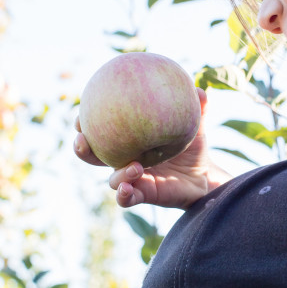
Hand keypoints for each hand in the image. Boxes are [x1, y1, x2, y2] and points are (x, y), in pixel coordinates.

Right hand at [73, 88, 230, 209]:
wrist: (205, 177)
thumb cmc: (193, 147)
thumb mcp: (195, 126)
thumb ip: (197, 108)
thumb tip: (199, 89)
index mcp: (130, 140)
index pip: (101, 129)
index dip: (86, 120)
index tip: (83, 108)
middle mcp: (125, 160)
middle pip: (93, 155)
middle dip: (82, 147)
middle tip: (82, 138)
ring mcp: (132, 179)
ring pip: (111, 179)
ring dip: (118, 173)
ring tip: (134, 166)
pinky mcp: (142, 195)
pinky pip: (126, 198)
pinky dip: (123, 194)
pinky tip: (127, 188)